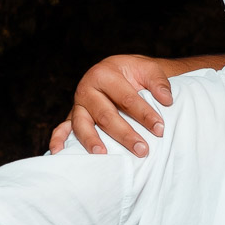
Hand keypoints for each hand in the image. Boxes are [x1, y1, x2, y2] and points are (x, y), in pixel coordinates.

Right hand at [47, 55, 174, 157]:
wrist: (119, 72)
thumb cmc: (134, 73)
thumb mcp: (148, 70)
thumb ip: (159, 82)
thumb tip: (167, 100)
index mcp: (104, 74)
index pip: (126, 98)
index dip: (144, 114)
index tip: (160, 129)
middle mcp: (87, 89)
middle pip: (106, 115)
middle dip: (125, 134)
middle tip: (142, 150)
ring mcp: (78, 104)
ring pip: (83, 124)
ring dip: (92, 141)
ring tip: (103, 155)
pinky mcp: (73, 116)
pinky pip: (63, 128)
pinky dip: (58, 140)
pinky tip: (58, 153)